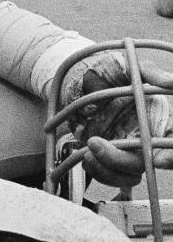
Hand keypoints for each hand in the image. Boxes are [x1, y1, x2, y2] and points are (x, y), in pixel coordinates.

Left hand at [64, 52, 172, 186]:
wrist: (78, 77)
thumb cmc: (108, 69)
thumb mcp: (128, 65)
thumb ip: (149, 73)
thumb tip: (171, 81)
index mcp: (158, 119)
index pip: (172, 143)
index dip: (172, 156)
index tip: (160, 160)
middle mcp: (146, 137)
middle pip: (146, 162)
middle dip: (121, 160)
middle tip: (95, 143)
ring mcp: (128, 149)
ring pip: (130, 175)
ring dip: (108, 169)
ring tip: (87, 148)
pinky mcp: (110, 157)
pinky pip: (110, 175)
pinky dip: (98, 171)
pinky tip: (86, 156)